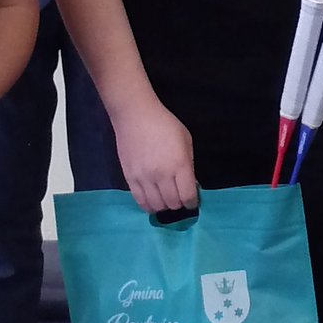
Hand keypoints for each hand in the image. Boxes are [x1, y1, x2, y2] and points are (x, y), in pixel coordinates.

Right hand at [111, 99, 197, 213]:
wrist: (135, 116)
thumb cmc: (165, 124)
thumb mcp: (186, 140)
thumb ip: (189, 165)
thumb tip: (191, 185)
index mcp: (179, 165)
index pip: (187, 196)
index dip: (192, 202)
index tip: (192, 201)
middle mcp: (162, 175)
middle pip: (173, 204)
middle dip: (179, 204)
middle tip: (178, 197)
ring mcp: (144, 178)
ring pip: (157, 206)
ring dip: (164, 206)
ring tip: (166, 199)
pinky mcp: (130, 178)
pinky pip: (140, 201)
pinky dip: (149, 206)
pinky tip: (153, 201)